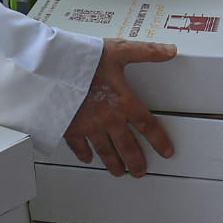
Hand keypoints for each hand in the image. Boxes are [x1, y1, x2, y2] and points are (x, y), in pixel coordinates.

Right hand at [61, 38, 176, 176]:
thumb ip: (147, 52)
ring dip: (113, 163)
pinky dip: (84, 154)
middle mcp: (107, 118)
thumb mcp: (119, 50)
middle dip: (135, 161)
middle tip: (140, 171)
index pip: (147, 125)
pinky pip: (78, 147)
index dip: (159, 140)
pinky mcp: (69, 128)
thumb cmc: (83, 57)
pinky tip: (88, 158)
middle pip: (127, 146)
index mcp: (122, 101)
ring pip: (105, 151)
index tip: (166, 152)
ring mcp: (87, 126)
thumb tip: (170, 50)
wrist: (51, 67)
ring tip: (119, 172)